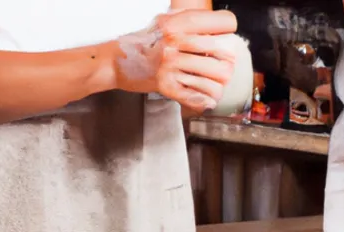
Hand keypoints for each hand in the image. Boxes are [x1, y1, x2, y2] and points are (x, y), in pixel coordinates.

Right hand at [112, 9, 238, 111]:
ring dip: (219, 84)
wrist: (115, 62)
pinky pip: (197, 96)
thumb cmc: (141, 42)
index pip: (224, 23)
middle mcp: (176, 42)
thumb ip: (189, 19)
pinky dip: (206, 100)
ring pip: (214, 77)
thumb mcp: (165, 21)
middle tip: (224, 67)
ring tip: (216, 85)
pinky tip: (208, 99)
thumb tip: (216, 25)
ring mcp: (171, 65)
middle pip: (224, 53)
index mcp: (179, 23)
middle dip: (228, 63)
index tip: (226, 39)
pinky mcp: (166, 86)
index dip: (229, 31)